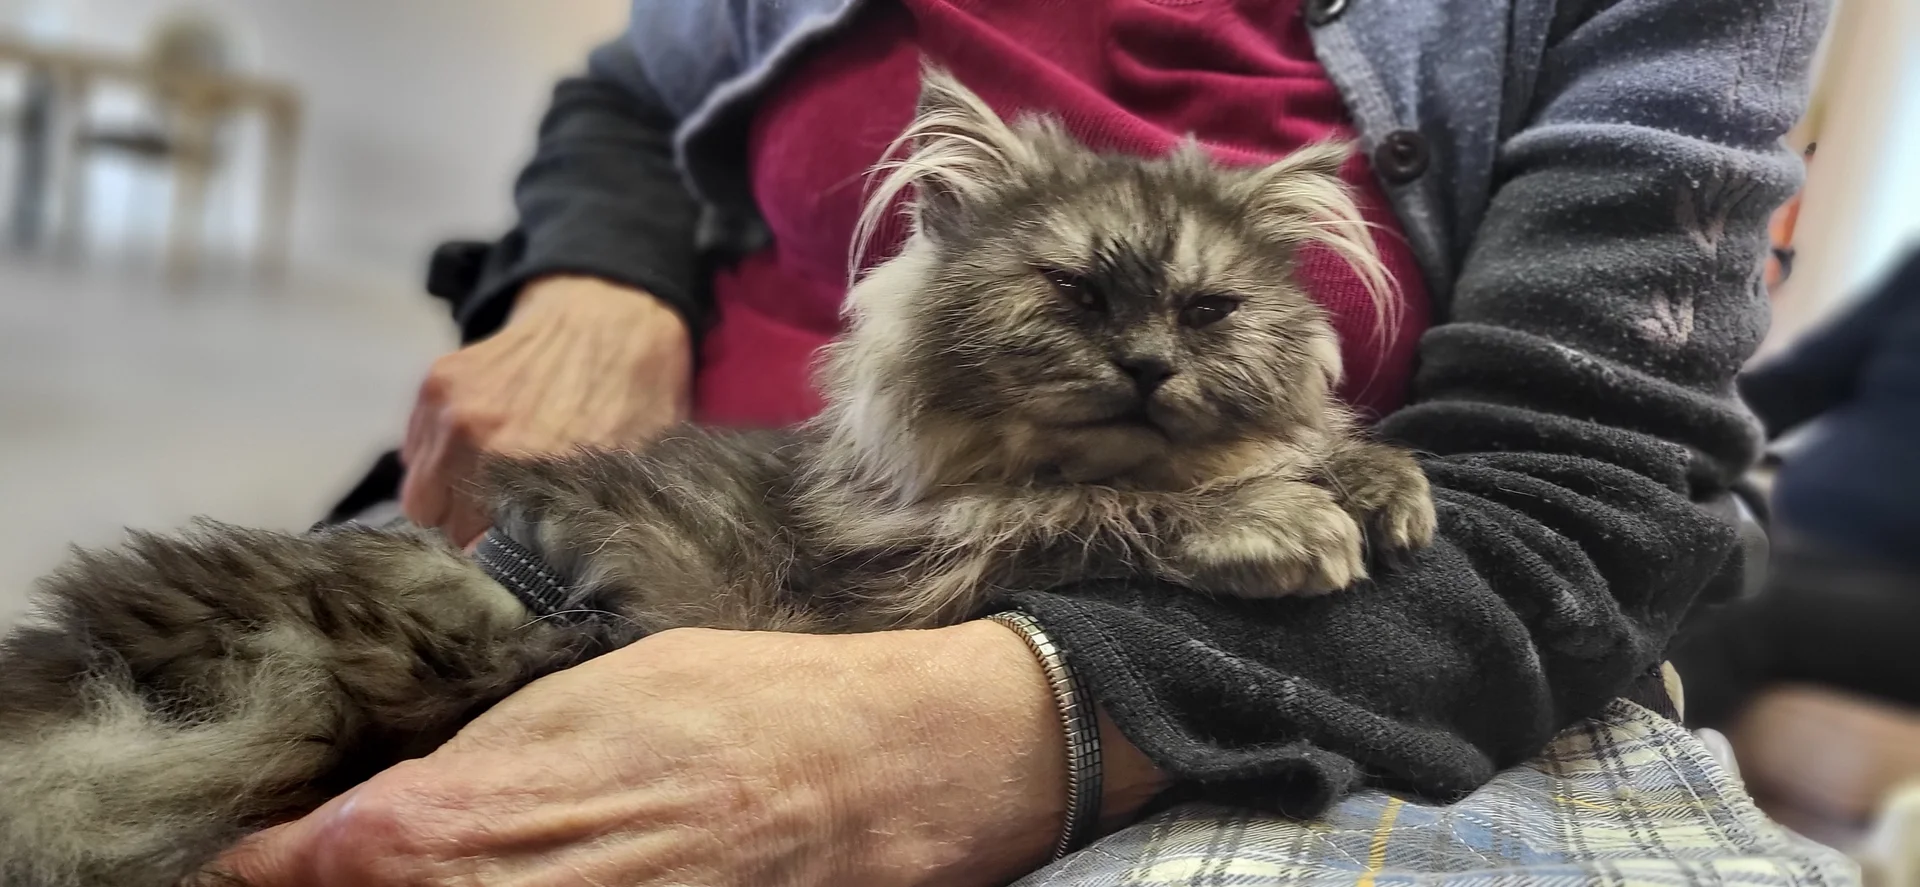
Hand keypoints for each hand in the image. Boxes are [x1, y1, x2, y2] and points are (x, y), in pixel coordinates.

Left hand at [213, 623, 1166, 886]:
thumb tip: (370, 812)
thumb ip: (482, 755)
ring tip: (407, 871)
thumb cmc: (750, 705)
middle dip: (332, 884)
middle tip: (296, 870)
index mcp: (514, 793)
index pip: (341, 854)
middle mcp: (543, 882)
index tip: (246, 857)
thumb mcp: (602, 687)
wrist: (893, 764)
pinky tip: (501, 885)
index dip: (275, 865)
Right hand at [402, 275, 692, 546]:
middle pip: (449, 535)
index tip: (520, 566)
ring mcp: (453, 413)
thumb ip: (595, 526)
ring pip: (421, 501)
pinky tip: (481, 449)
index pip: (491, 562)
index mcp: (540, 474)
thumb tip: (587, 583)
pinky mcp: (436, 386)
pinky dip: (437, 462)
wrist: (614, 312)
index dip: (507, 570)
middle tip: (510, 523)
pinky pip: (414, 457)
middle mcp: (485, 445)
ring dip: (449, 503)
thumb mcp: (637, 472)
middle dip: (477, 536)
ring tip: (493, 488)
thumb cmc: (638, 397)